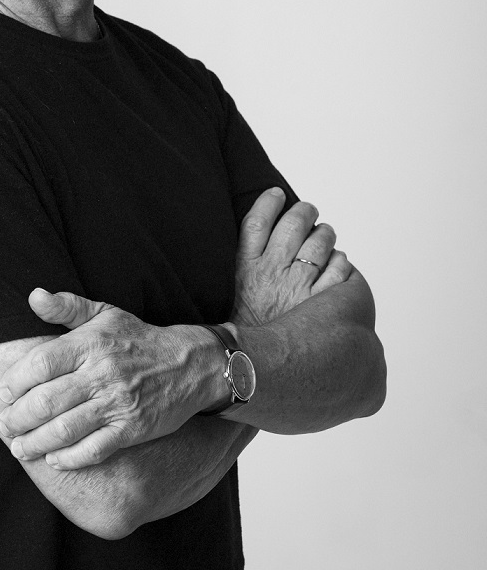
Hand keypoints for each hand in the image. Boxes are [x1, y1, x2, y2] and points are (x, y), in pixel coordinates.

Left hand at [0, 290, 214, 469]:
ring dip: (34, 442)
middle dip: (18, 418)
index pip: (40, 363)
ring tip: (19, 448)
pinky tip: (53, 460)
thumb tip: (33, 296)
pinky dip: (68, 459)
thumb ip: (66, 307)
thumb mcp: (105, 313)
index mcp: (91, 343)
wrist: (190, 364)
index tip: (2, 392)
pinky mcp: (132, 429)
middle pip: (46, 400)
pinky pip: (93, 450)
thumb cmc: (138, 338)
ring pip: (65, 429)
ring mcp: (117, 403)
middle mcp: (102, 373)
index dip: (14, 381)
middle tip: (5, 425)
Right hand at [231, 187, 350, 327]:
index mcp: (245, 269)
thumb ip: (240, 271)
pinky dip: (341, 263)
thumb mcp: (228, 299)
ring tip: (325, 235)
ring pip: (320, 242)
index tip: (276, 194)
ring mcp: (299, 288)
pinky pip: (339, 269)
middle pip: (294, 225)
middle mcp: (273, 272)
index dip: (269, 202)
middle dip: (305, 212)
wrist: (249, 375)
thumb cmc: (241, 338)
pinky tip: (338, 264)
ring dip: (326, 234)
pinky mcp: (321, 306)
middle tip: (309, 212)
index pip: (258, 222)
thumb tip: (259, 246)